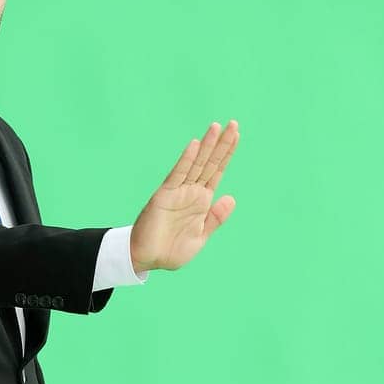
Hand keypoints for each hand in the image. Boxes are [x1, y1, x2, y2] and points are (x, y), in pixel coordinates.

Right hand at [129, 119, 239, 272]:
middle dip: (222, 144)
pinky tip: (196, 144)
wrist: (147, 260)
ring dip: (207, 145)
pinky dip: (187, 159)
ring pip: (196, 164)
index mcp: (202, 201)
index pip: (216, 172)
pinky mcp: (165, 195)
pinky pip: (178, 174)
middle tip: (233, 123)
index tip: (236, 135)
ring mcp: (178, 192)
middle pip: (209, 163)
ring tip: (217, 127)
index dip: (226, 154)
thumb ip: (215, 219)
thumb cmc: (171, 251)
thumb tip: (231, 198)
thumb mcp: (200, 237)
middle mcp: (191, 192)